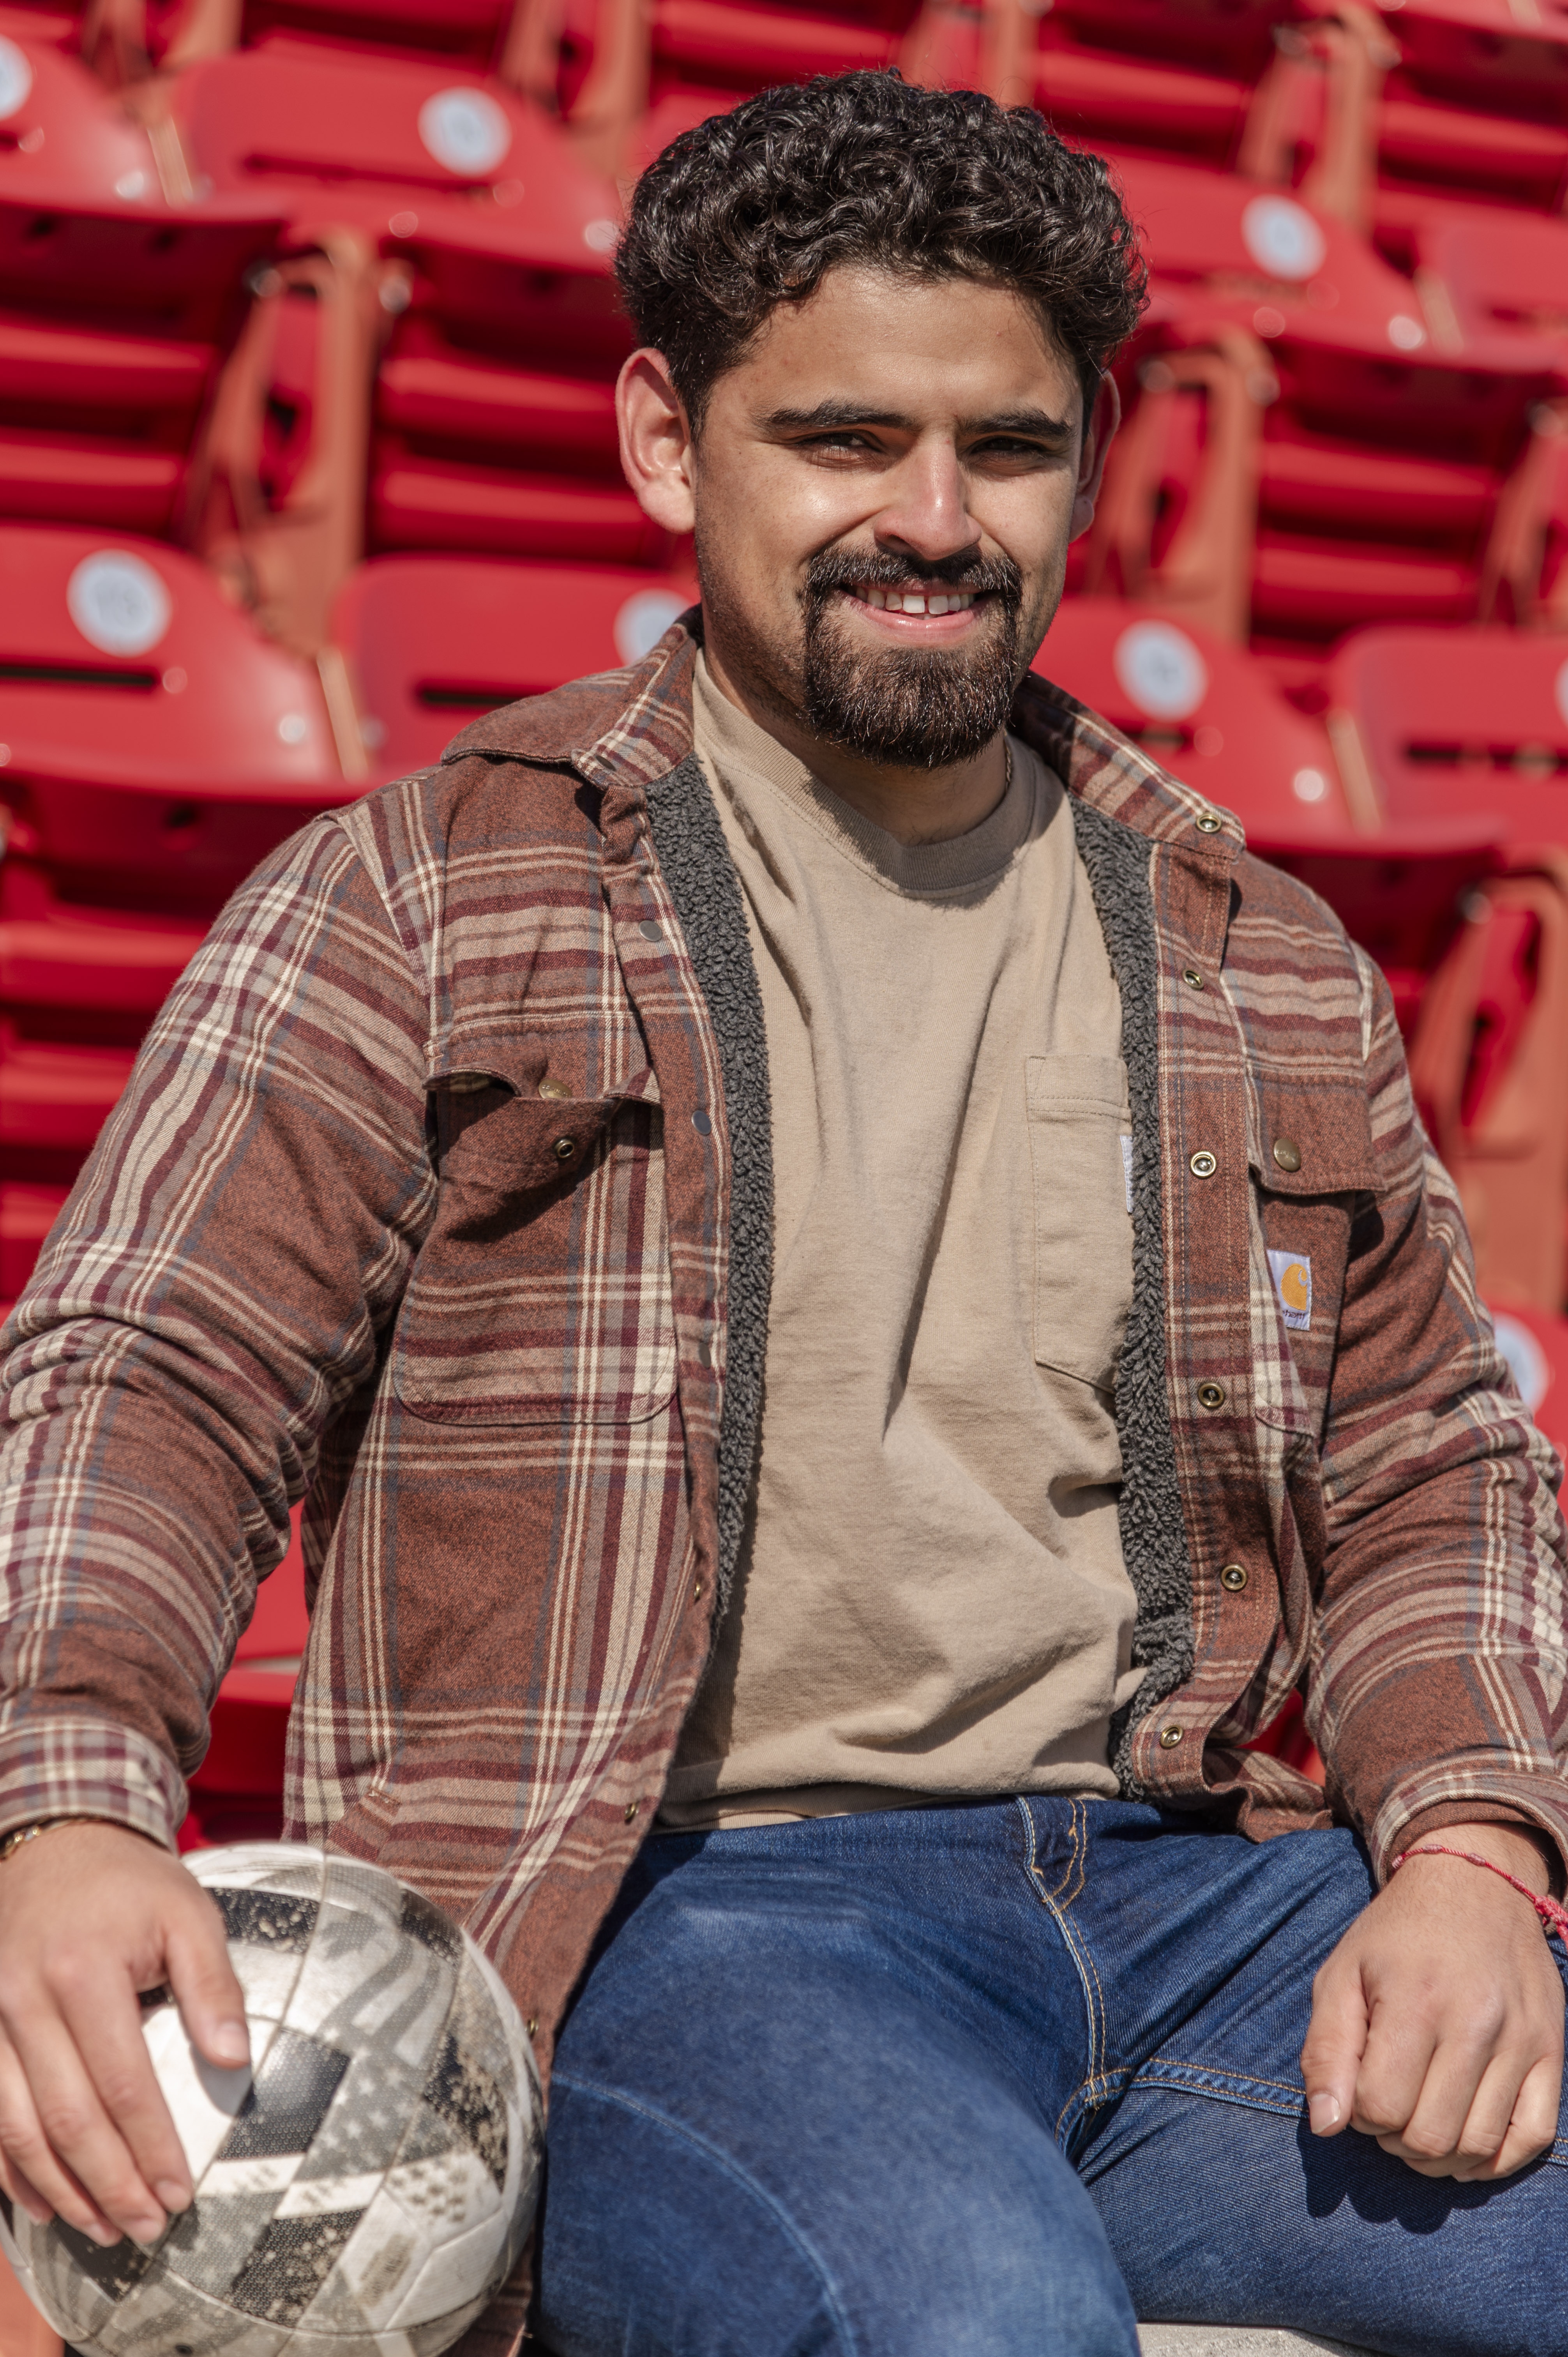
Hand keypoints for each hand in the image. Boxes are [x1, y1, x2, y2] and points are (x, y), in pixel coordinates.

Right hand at [0, 1822, 248, 2246]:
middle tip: (148, 2227)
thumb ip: (213, 1985)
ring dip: (62, 2189)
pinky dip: (12, 2169)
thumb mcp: (188, 1913)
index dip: (151, 2147)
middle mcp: (25, 2000)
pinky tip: (45, 2202)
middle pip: (67, 2119)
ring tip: (104, 2229)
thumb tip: (235, 2060)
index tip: (180, 2193)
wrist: (54, 1843)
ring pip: (18, 2130)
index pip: (121, 2083)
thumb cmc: (130, 1884)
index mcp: (83, 1970)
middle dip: (109, 2184)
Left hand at [1301, 1821, 1564, 2181]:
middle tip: (1387, 2111)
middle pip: (1430, 2136)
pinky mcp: (1551, 2051)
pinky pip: (1533, 2137)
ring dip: (1439, 2156)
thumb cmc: (1396, 1936)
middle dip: (1395, 2140)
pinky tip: (1465, 2146)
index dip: (1359, 2114)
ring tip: (1419, 2124)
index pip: (1380, 2107)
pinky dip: (1495, 2160)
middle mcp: (1476, 2022)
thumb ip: (1325, 2051)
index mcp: (1415, 1999)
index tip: (1359, 2090)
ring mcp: (1521, 2040)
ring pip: (1479, 2146)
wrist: (1473, 1886)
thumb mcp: (1340, 1975)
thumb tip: (1328, 2126)